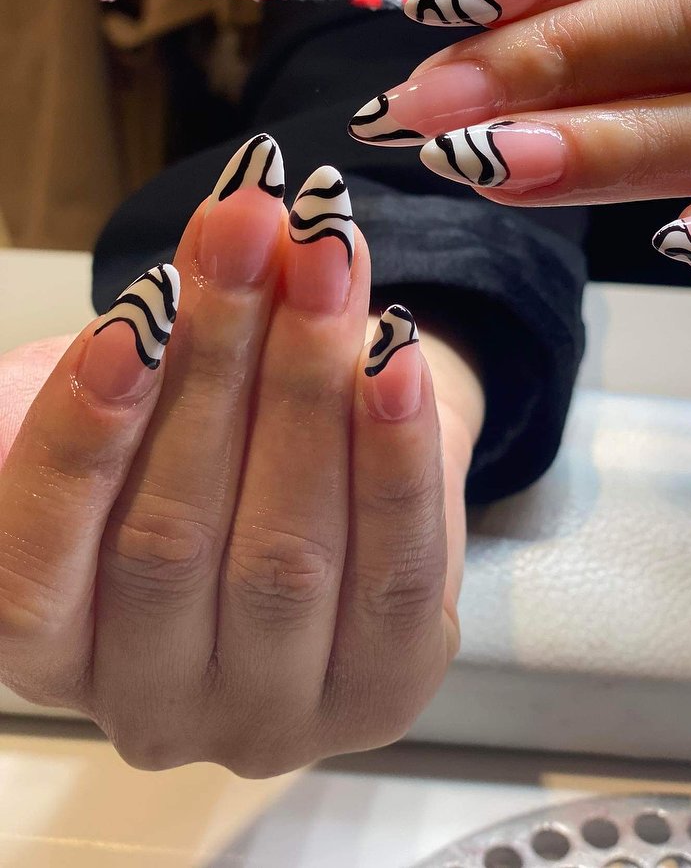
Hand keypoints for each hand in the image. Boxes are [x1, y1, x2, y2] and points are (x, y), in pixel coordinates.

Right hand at [0, 136, 482, 775]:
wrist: (323, 476)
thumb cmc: (191, 444)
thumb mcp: (122, 408)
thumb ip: (112, 365)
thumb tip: (162, 289)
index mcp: (49, 647)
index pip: (38, 563)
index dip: (83, 435)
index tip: (139, 307)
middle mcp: (148, 705)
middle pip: (172, 540)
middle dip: (217, 363)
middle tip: (251, 230)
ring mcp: (269, 716)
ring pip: (286, 555)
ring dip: (307, 386)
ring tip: (324, 259)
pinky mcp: (381, 691)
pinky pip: (396, 574)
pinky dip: (394, 458)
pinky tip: (394, 358)